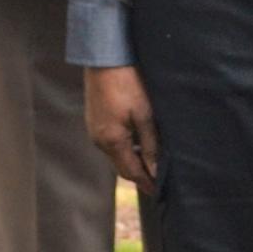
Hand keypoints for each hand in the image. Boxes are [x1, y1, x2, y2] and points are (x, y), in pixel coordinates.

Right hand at [86, 65, 163, 190]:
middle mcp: (98, 140)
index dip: (146, 183)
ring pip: (115, 154)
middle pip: (121, 166)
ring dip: (132, 160)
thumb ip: (150, 144)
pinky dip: (125, 147)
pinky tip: (138, 142)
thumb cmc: (128, 83)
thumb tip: (155, 169)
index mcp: (111, 141)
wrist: (104, 59)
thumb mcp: (145, 114)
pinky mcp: (94, 120)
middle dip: (139, 175)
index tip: (158, 192)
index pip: (131, 171)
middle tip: (156, 181)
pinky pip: (110, 142)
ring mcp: (94, 130)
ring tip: (151, 162)